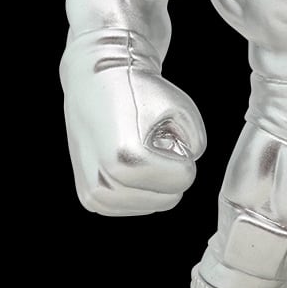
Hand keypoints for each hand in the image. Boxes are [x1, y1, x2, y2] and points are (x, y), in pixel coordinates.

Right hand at [61, 30, 205, 215]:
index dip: (181, 151)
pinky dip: (140, 187)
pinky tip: (126, 159)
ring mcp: (94, 196)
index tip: (159, 130)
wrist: (95, 81)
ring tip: (136, 146)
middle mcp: (103, 185)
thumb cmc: (138, 90)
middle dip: (167, 168)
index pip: (184, 178)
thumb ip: (196, 144)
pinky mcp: (90, 200)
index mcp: (125, 162)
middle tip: (148, 138)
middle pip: (170, 198)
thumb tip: (183, 169)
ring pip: (154, 205)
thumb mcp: (182, 109)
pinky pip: (136, 206)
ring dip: (154, 179)